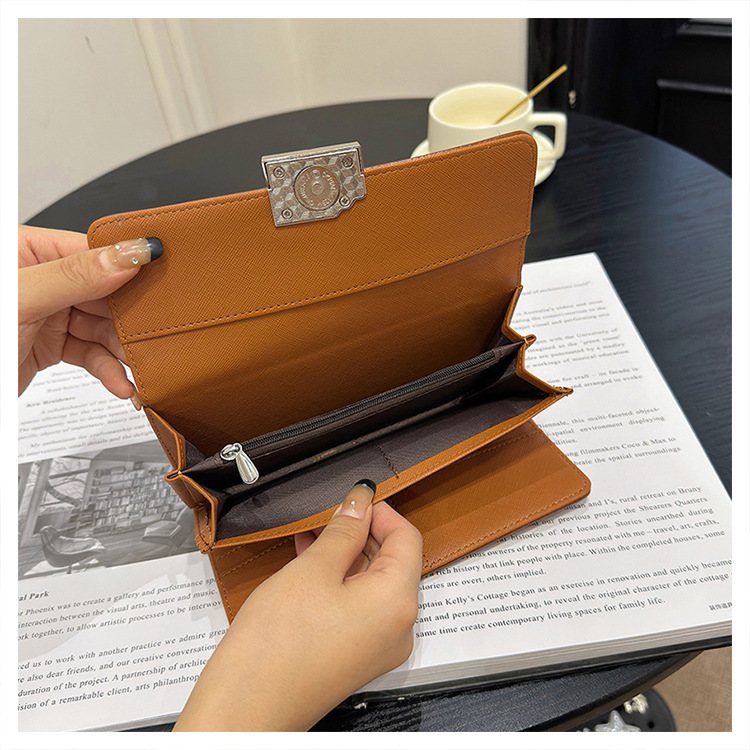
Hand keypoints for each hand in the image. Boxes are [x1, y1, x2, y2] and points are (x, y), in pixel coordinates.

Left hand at [18, 225, 161, 397]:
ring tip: (138, 367)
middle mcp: (41, 279)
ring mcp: (47, 313)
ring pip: (102, 327)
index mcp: (28, 251)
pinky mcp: (49, 345)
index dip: (129, 266)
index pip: (94, 251)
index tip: (162, 279)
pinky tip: (120, 383)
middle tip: (153, 334)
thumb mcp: (21, 301)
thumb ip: (76, 276)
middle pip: (105, 292)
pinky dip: (107, 370)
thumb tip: (127, 254)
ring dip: (121, 351)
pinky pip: (90, 353)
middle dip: (129, 318)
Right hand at [173, 481, 422, 731]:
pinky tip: (310, 562)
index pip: (407, 538)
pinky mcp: (356, 656)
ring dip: (346, 555)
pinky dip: (339, 581)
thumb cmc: (278, 644)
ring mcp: (378, 645)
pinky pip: (359, 606)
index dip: (381, 512)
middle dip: (362, 532)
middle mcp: (398, 626)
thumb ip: (343, 530)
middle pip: (392, 561)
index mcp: (398, 601)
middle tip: (329, 514)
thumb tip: (361, 500)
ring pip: (372, 583)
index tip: (354, 498)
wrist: (247, 708)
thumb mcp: (313, 569)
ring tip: (313, 534)